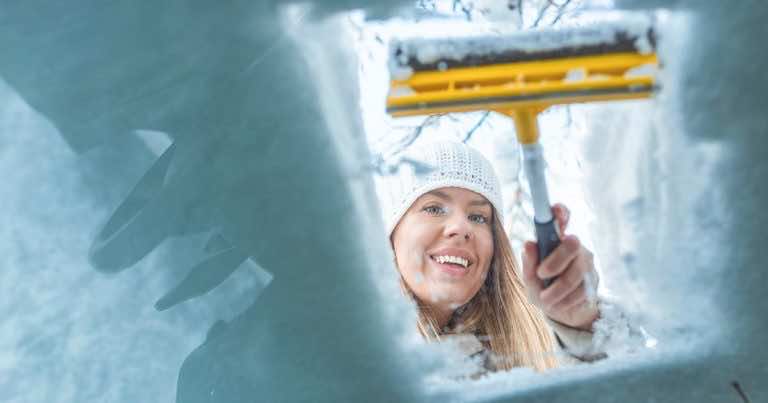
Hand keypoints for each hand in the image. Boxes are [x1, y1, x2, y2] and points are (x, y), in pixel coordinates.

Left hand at [522, 204, 599, 330]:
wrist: (561, 312)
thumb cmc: (542, 288)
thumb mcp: (530, 278)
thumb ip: (528, 263)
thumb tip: (529, 244)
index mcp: (554, 239)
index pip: (562, 218)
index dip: (561, 212)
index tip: (555, 210)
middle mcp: (573, 246)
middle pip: (572, 244)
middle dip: (556, 261)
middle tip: (541, 274)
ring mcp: (586, 262)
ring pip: (576, 271)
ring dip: (557, 289)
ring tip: (545, 299)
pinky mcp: (594, 280)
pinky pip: (582, 289)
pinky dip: (566, 300)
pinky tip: (558, 304)